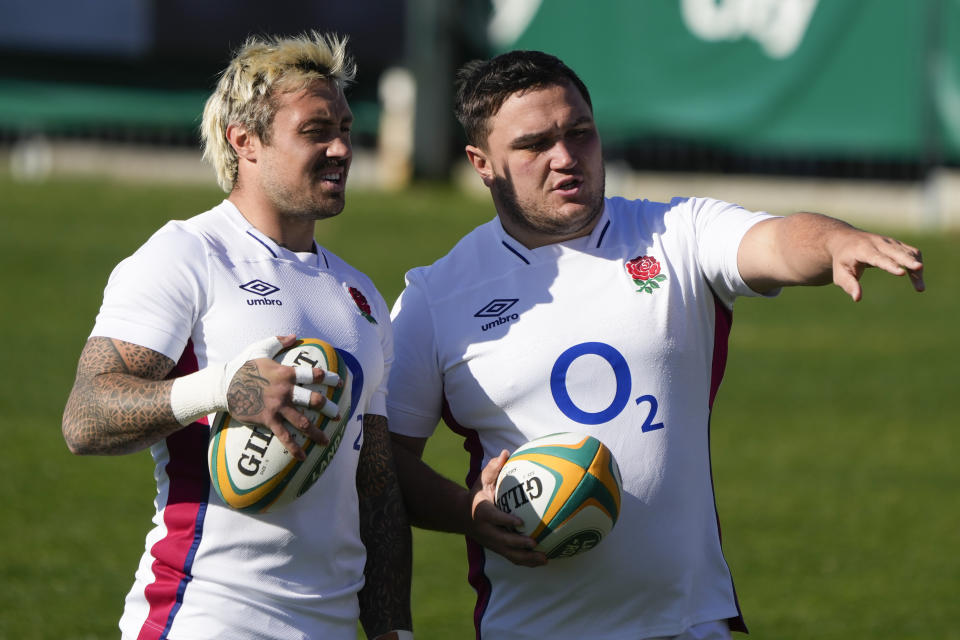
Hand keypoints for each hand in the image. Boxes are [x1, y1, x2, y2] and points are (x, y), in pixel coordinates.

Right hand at [226, 335, 340, 459]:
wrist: (222, 386)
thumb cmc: (242, 366)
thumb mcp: (260, 348)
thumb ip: (279, 342)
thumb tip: (294, 336)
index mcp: (286, 373)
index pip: (313, 375)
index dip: (329, 378)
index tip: (340, 383)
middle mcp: (285, 390)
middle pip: (313, 400)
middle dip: (329, 408)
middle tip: (338, 415)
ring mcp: (277, 407)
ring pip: (302, 422)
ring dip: (316, 433)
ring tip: (326, 441)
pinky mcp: (268, 420)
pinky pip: (284, 436)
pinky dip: (294, 448)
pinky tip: (302, 457)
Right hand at [466, 450, 547, 566]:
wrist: (461, 515)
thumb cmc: (476, 494)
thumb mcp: (481, 480)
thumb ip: (493, 468)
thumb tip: (505, 453)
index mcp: (482, 513)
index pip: (493, 518)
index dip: (505, 521)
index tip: (520, 522)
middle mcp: (486, 530)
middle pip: (502, 541)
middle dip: (518, 544)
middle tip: (534, 543)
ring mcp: (492, 542)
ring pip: (509, 554)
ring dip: (526, 558)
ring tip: (545, 558)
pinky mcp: (497, 549)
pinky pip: (512, 558)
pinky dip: (527, 562)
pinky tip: (543, 560)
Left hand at [830, 230, 923, 300]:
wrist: (845, 240)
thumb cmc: (842, 260)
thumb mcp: (840, 274)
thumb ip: (849, 285)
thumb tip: (857, 298)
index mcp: (862, 250)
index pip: (878, 258)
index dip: (890, 265)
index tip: (901, 273)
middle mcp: (878, 243)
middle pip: (897, 252)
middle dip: (908, 260)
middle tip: (919, 269)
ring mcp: (889, 242)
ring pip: (908, 252)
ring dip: (916, 268)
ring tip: (920, 289)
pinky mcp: (897, 244)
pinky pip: (912, 253)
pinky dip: (917, 265)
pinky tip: (918, 281)